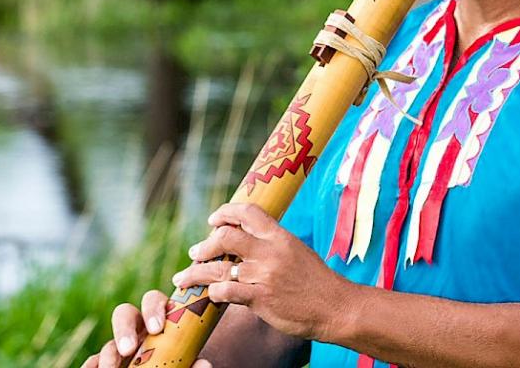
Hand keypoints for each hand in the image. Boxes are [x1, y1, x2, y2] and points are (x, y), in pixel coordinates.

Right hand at [81, 290, 212, 367]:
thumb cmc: (182, 363)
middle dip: (124, 328)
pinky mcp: (104, 364)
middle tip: (129, 348)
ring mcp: (119, 348)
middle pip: (124, 314)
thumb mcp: (188, 361)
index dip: (153, 309)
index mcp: (161, 321)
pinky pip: (93, 363)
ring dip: (108, 355)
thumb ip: (193, 362)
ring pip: (107, 343)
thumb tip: (203, 364)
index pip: (153, 301)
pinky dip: (92, 366)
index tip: (157, 328)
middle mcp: (138, 331)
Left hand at [172, 202, 354, 340]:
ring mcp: (265, 275)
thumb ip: (273, 244)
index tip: (213, 220)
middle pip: (226, 237)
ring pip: (219, 267)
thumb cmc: (317, 281)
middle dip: (205, 245)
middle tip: (195, 252)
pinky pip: (227, 291)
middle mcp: (270, 252)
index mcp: (280, 236)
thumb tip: (249, 238)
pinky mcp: (261, 299)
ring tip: (184, 278)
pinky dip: (214, 292)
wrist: (336, 307)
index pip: (247, 213)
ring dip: (196, 273)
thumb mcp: (297, 251)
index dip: (225, 213)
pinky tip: (210, 294)